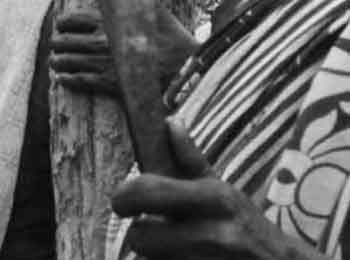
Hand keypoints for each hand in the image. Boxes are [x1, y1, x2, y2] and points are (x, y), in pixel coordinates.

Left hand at [50, 8, 197, 94]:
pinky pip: (79, 81)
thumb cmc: (174, 38)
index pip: (72, 19)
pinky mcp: (108, 83)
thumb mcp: (156, 10)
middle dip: (57, 42)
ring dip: (57, 61)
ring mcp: (102, 62)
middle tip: (56, 44)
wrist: (186, 69)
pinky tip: (62, 78)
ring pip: (67, 61)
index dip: (62, 23)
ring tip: (55, 61)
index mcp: (109, 21)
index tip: (61, 25)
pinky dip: (67, 79)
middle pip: (64, 40)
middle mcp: (101, 41)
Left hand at [112, 119, 327, 259]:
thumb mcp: (222, 189)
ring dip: (157, 255)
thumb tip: (170, 122)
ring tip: (179, 248)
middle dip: (142, 236)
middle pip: (141, 237)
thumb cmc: (246, 225)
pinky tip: (186, 259)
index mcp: (212, 196)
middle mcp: (213, 231)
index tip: (122, 204)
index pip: (147, 191)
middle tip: (153, 232)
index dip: (124, 198)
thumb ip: (189, 159)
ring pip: (151, 259)